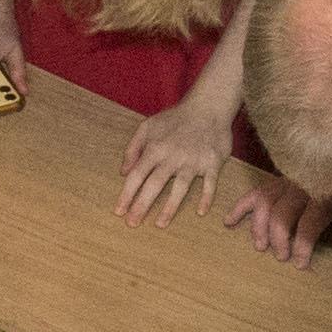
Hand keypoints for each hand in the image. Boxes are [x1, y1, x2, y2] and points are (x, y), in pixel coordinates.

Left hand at [118, 100, 238, 225]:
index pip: (137, 175)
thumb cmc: (175, 118)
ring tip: (160, 224)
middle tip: (132, 223)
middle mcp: (173, 157)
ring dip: (170, 208)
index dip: (127, 194)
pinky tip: (200, 212)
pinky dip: (206, 198)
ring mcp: (193, 161)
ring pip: (180, 188)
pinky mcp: (212, 163)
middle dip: (141, 205)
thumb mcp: (148, 126)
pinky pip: (210, 184)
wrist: (208, 107)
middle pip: (154, 185)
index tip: (119, 211)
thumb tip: (123, 172)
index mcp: (156, 148)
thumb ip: (133, 148)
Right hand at [221, 173, 331, 266]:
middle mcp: (304, 186)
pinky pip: (257, 191)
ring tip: (259, 246)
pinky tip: (229, 221)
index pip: (309, 223)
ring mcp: (289, 180)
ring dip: (259, 225)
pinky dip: (242, 205)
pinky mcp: (279, 179)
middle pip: (282, 213)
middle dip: (279, 238)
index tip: (300, 264)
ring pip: (266, 201)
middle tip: (280, 256)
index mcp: (326, 194)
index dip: (303, 245)